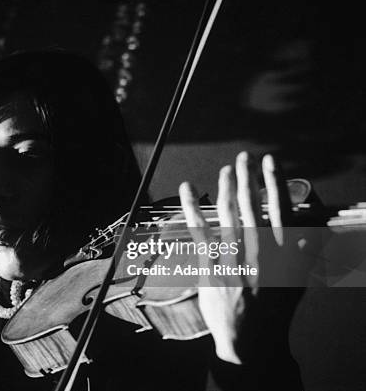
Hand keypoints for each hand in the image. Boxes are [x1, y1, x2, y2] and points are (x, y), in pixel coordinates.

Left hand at [178, 151, 300, 363]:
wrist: (250, 341)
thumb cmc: (274, 311)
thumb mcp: (296, 282)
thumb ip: (301, 253)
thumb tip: (307, 228)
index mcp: (282, 254)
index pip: (279, 209)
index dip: (274, 182)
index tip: (270, 161)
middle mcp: (258, 254)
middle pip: (251, 206)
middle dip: (247, 177)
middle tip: (244, 156)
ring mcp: (232, 260)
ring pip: (227, 214)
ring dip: (226, 187)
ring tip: (226, 169)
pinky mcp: (210, 268)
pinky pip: (199, 232)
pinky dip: (193, 208)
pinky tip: (189, 189)